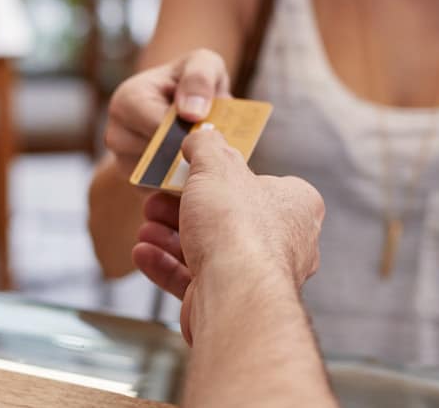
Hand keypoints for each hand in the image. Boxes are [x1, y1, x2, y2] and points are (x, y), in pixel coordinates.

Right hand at [106, 49, 232, 176]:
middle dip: (188, 153)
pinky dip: (184, 186)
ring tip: (207, 156)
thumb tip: (191, 112)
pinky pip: (161, 194)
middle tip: (215, 148)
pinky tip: (199, 170)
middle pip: (156, 157)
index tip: (211, 130)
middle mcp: (116, 134)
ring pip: (159, 178)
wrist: (185, 105)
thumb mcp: (204, 64)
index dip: (187, 131)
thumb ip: (200, 77)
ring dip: (188, 172)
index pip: (156, 127)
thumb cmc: (194, 81)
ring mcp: (123, 162)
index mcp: (127, 100)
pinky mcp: (137, 184)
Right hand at [130, 126, 323, 342]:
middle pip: (226, 218)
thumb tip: (201, 136)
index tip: (189, 172)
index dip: (221, 177)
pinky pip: (194, 279)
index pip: (261, 183)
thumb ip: (207, 146)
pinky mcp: (231, 301)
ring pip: (208, 249)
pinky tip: (143, 252)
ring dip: (169, 237)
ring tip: (145, 226)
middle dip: (182, 209)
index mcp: (295, 206)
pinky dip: (166, 266)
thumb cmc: (236, 226)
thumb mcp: (216, 165)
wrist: (234, 293)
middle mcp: (285, 243)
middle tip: (156, 200)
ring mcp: (257, 276)